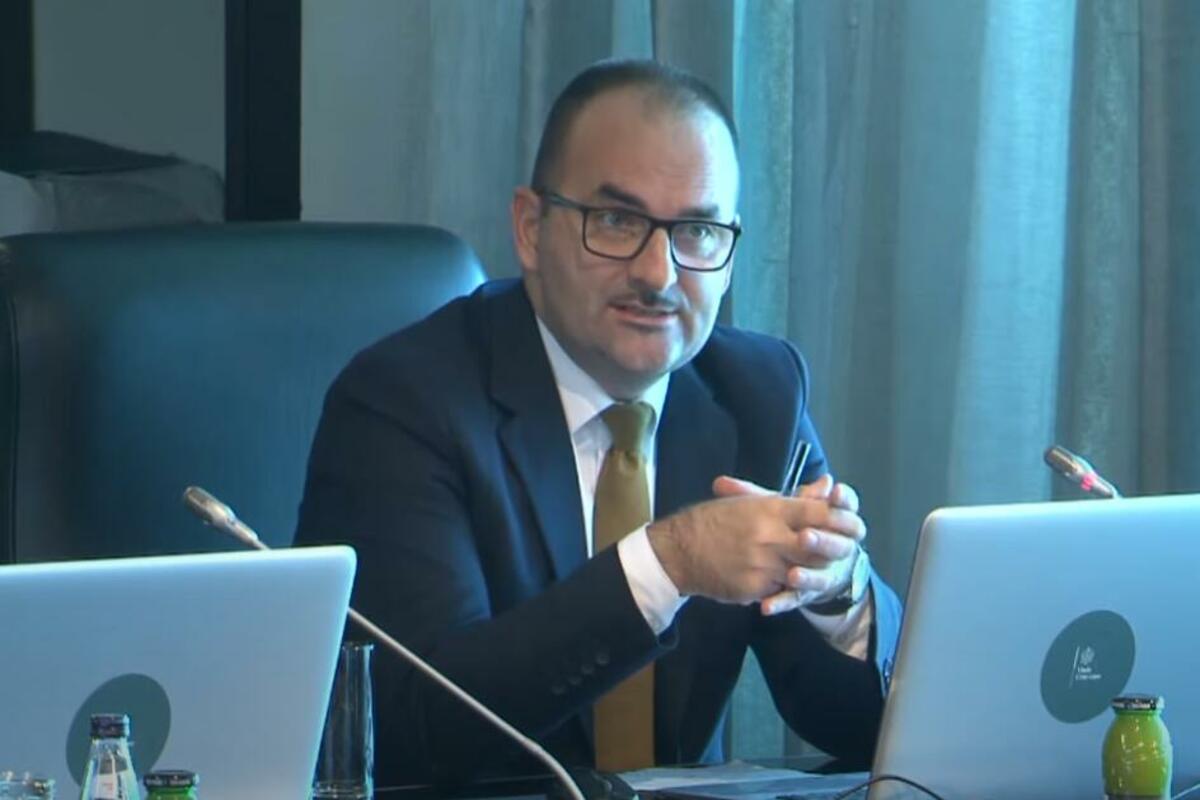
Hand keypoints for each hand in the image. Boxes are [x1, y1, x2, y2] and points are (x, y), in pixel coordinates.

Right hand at [646, 475, 863, 604]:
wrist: (679, 551)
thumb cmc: (713, 521)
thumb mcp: (750, 502)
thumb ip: (792, 497)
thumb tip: (827, 484)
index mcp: (769, 509)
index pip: (817, 512)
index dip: (838, 517)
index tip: (848, 521)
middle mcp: (769, 537)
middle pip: (816, 546)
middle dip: (830, 549)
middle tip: (840, 551)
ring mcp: (762, 565)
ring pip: (801, 570)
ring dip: (807, 570)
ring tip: (807, 566)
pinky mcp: (754, 589)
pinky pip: (780, 589)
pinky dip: (782, 585)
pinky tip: (778, 579)